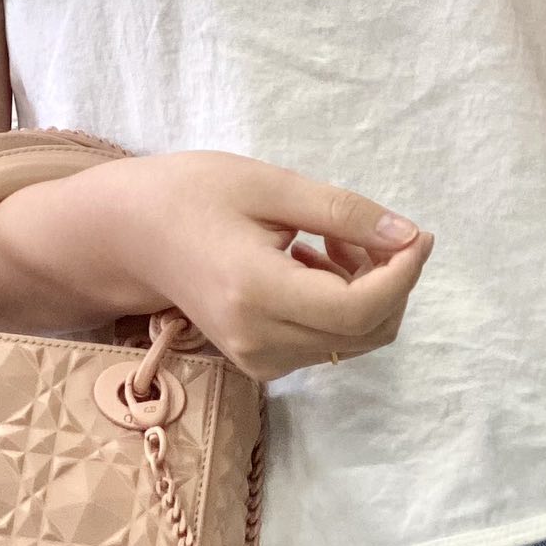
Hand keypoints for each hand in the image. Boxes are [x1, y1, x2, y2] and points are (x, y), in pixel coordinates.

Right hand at [89, 150, 434, 382]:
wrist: (129, 234)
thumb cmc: (190, 194)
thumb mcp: (268, 184)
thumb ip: (342, 213)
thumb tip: (408, 237)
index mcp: (256, 292)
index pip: (358, 308)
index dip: (403, 273)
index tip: (416, 233)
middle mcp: (259, 339)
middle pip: (365, 332)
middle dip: (391, 281)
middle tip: (371, 228)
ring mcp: (258, 358)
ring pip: (353, 341)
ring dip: (368, 291)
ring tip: (331, 238)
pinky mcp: (259, 361)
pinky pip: (328, 342)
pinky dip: (343, 306)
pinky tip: (313, 262)